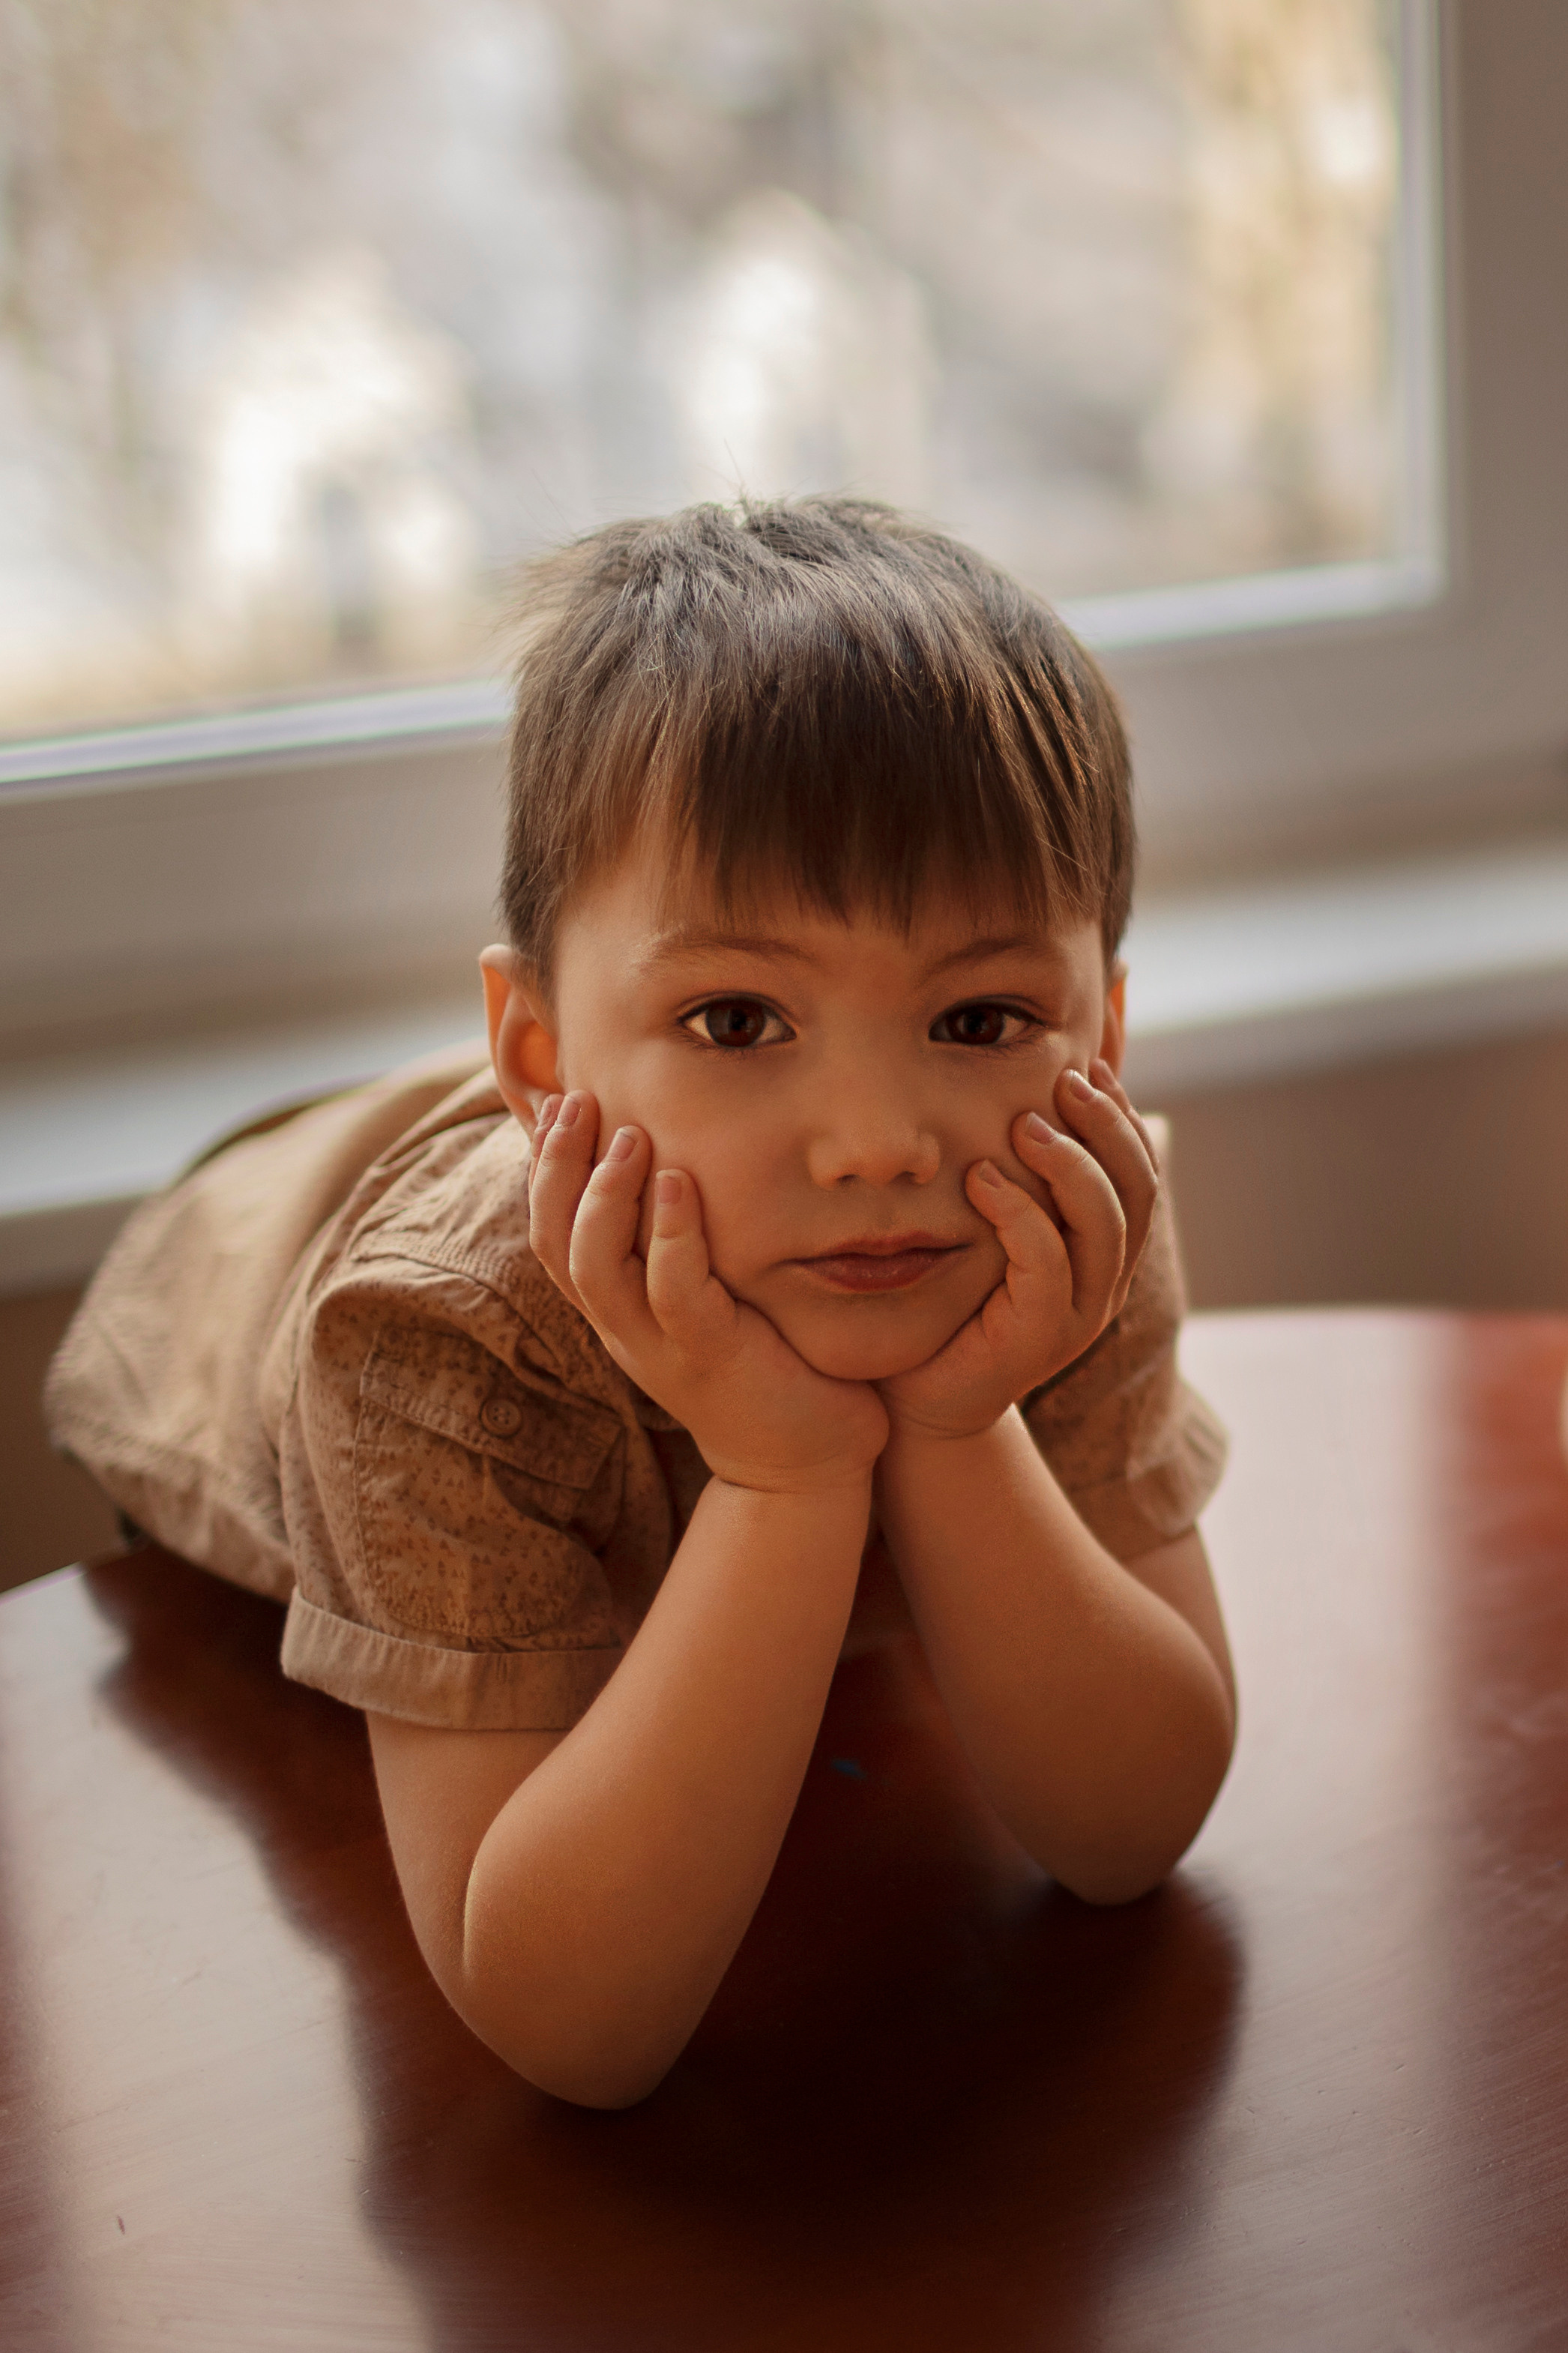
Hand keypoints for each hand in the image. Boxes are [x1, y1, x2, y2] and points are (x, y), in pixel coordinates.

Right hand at [528, 1092, 887, 1493]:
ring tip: (626, 1134)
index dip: (543, 1169)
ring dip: (605, 1195)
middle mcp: (623, 1327)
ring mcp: (660, 1346)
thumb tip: (676, 1161)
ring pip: (598, 1268)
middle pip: (556, 1243)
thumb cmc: (765, 1364)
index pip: (553, 1233)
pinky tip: (678, 1184)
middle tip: (578, 1099)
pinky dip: (672, 1235)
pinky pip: (675, 1293)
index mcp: (617, 1309)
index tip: (558, 1101)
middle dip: (557, 1166)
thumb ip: (682, 1243)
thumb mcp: (709, 1297)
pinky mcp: (711, 1358)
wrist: (805, 1464)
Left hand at [878, 1059, 1159, 1441]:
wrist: (917, 1399)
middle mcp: (1103, 1285)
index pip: (1140, 1176)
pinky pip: (1047, 1263)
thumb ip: (1015, 1179)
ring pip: (1106, 1226)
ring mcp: (1078, 1316)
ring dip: (1070, 1164)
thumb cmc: (947, 1304)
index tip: (1090, 1069)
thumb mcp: (989, 1229)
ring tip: (1025, 1122)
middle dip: (1107, 1127)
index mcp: (1103, 1255)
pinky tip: (980, 1178)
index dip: (1124, 1119)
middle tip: (1064, 1081)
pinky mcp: (1037, 1339)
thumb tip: (1017, 1098)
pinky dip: (1019, 1212)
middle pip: (1138, 1193)